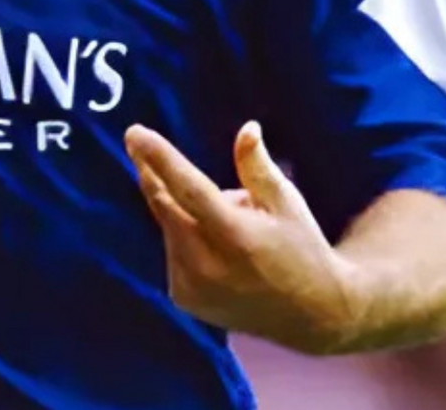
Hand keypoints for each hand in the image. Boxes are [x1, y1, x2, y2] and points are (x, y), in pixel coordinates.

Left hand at [125, 120, 362, 354]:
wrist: (311, 316)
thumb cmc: (300, 248)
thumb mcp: (287, 203)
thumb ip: (258, 167)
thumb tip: (247, 128)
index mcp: (236, 236)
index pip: (188, 189)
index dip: (159, 158)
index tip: (134, 133)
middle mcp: (208, 265)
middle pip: (166, 204)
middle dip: (151, 172)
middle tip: (137, 142)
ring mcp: (193, 286)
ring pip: (169, 225)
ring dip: (181, 208)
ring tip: (223, 215)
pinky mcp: (184, 298)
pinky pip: (172, 250)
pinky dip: (182, 235)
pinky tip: (212, 242)